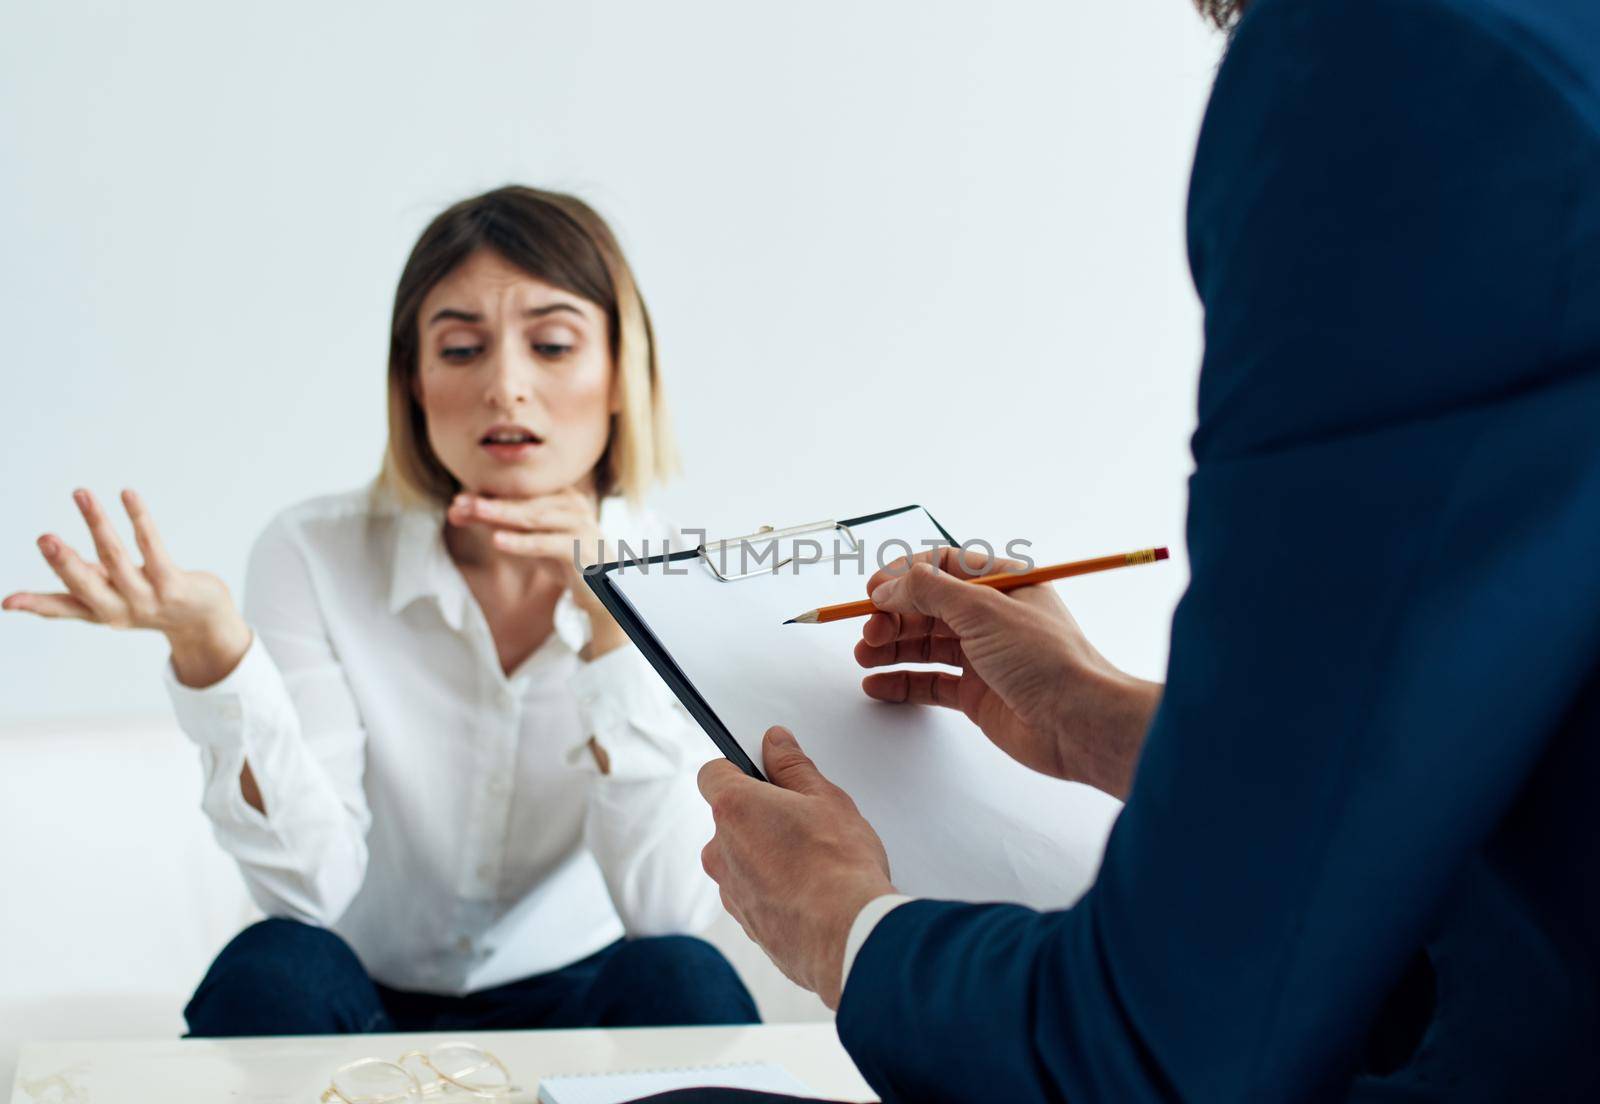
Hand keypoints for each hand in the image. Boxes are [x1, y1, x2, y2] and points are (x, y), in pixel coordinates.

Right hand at [3, 488, 250, 687]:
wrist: (204, 621)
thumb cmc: (148, 602)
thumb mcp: (108, 600)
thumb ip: (71, 591)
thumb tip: (11, 602)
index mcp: (99, 612)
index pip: (63, 608)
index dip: (35, 604)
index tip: (7, 602)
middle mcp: (121, 608)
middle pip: (88, 584)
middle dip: (65, 562)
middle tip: (44, 538)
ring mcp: (148, 598)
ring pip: (117, 557)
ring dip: (97, 523)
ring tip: (81, 494)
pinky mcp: (174, 584)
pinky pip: (153, 546)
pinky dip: (139, 519)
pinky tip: (127, 495)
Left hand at [446, 486, 626, 657]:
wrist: (606, 588)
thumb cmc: (567, 559)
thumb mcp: (533, 539)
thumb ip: (503, 524)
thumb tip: (460, 511)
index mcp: (561, 496)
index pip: (520, 493)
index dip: (489, 495)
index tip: (457, 501)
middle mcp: (571, 505)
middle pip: (524, 502)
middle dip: (489, 503)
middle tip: (459, 504)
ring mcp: (579, 525)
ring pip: (534, 517)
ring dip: (502, 514)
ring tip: (474, 512)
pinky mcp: (581, 549)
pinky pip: (546, 543)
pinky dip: (521, 542)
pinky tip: (498, 541)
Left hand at [698, 726, 894, 1008]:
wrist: (849, 937)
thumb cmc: (839, 866)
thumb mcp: (826, 799)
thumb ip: (793, 766)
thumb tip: (774, 743)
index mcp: (733, 810)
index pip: (712, 773)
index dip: (738, 768)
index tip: (765, 770)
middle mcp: (721, 851)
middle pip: (730, 819)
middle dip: (761, 815)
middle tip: (805, 819)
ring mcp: (731, 892)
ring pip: (743, 859)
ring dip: (768, 855)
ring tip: (814, 861)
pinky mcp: (747, 925)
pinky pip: (755, 894)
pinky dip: (776, 889)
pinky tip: (812, 891)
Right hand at [857, 546, 1160, 799]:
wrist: (1078, 722)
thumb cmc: (1046, 659)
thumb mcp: (984, 610)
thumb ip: (930, 591)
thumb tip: (889, 585)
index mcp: (1003, 585)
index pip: (942, 567)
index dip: (904, 576)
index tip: (874, 591)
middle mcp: (992, 618)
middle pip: (928, 607)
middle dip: (893, 616)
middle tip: (869, 631)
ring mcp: (983, 657)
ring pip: (925, 645)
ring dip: (891, 647)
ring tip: (864, 656)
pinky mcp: (976, 694)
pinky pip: (930, 682)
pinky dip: (901, 682)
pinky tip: (876, 684)